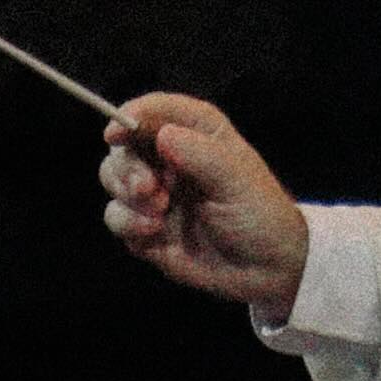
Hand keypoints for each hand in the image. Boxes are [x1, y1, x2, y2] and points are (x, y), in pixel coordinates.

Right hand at [99, 95, 311, 317]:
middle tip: (147, 188)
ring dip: (127, 196)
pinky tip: (153, 233)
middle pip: (125, 146)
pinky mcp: (145, 226)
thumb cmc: (260, 214)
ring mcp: (156, 193)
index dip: (131, 116)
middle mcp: (170, 158)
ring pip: (114, 179)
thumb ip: (199, 155)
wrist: (266, 269)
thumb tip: (162, 134)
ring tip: (158, 214)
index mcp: (197, 134)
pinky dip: (127, 222)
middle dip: (127, 166)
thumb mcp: (236, 180)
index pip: (156, 111)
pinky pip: (116, 216)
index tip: (116, 134)